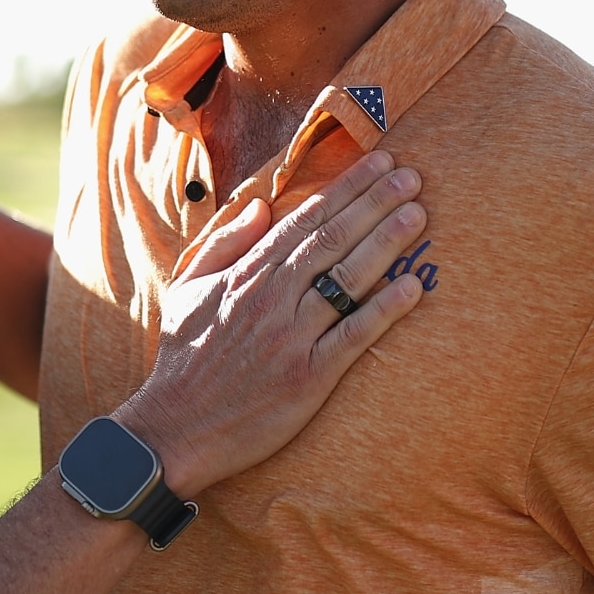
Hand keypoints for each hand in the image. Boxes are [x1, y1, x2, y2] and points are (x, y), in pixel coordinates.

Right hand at [117, 150, 425, 495]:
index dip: (346, 189)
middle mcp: (271, 298)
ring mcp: (292, 337)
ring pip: (347, 279)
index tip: (379, 165)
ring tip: (418, 215)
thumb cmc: (183, 358)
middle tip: (412, 178)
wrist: (175, 428)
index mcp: (246, 275)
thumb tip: (261, 206)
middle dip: (375, 203)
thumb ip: (225, 244)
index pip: (305, 220)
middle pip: (333, 239)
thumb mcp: (188, 288)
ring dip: (386, 243)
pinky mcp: (308, 378)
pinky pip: (353, 337)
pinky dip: (384, 311)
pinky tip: (413, 287)